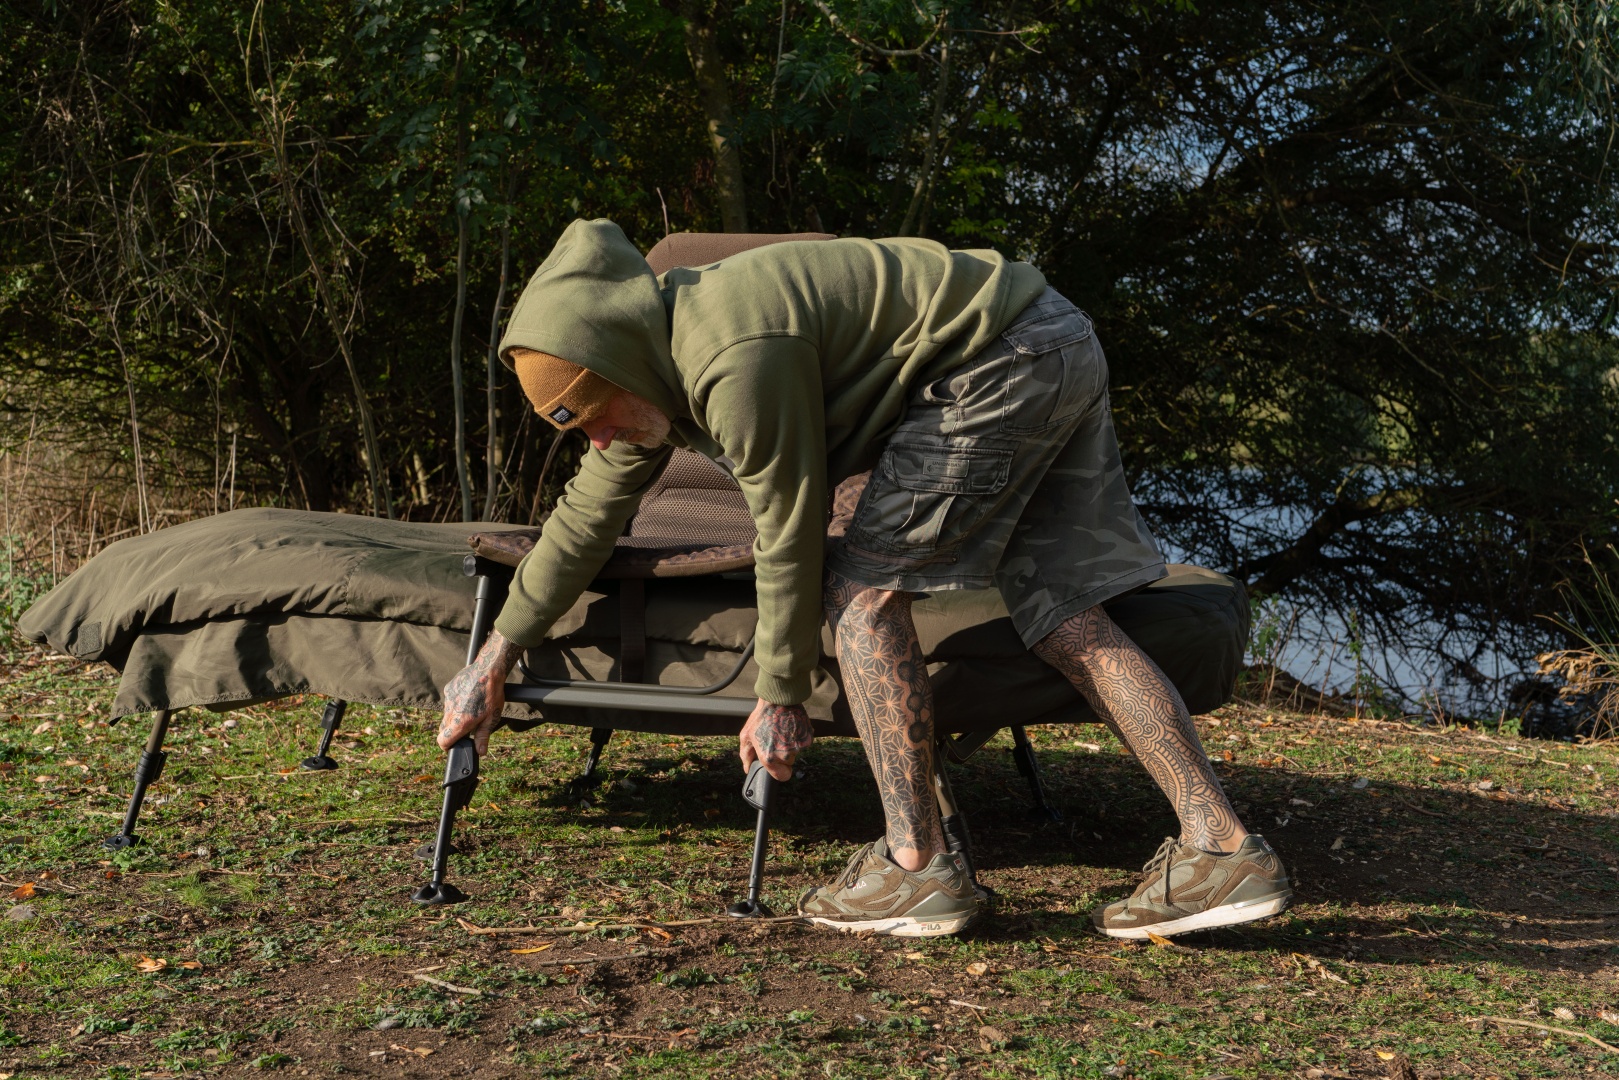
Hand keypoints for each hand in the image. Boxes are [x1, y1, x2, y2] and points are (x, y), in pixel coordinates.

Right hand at [438, 630, 522, 754]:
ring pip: (446, 715)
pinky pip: (448, 702)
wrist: (488, 670)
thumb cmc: (492, 695)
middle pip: (443, 729)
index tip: (453, 746)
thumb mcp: (491, 718)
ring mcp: (448, 700)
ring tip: (470, 711)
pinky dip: (455, 704)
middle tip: (465, 729)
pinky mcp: (449, 689)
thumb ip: (483, 736)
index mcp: (460, 722)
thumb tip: (480, 752)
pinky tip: (468, 698)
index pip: (443, 741)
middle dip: (451, 732)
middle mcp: (450, 712)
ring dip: (454, 717)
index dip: (447, 746)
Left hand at [739, 698, 812, 781]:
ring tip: (783, 731)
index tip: (779, 765)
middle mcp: (784, 755)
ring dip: (791, 745)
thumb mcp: (746, 735)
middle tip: (777, 740)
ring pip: (796, 752)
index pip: (782, 777)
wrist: (778, 699)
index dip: (780, 771)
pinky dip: (799, 737)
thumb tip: (747, 769)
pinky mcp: (807, 737)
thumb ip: (746, 755)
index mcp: (769, 757)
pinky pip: (804, 743)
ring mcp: (797, 746)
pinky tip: (791, 727)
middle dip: (783, 755)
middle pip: (788, 763)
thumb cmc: (761, 717)